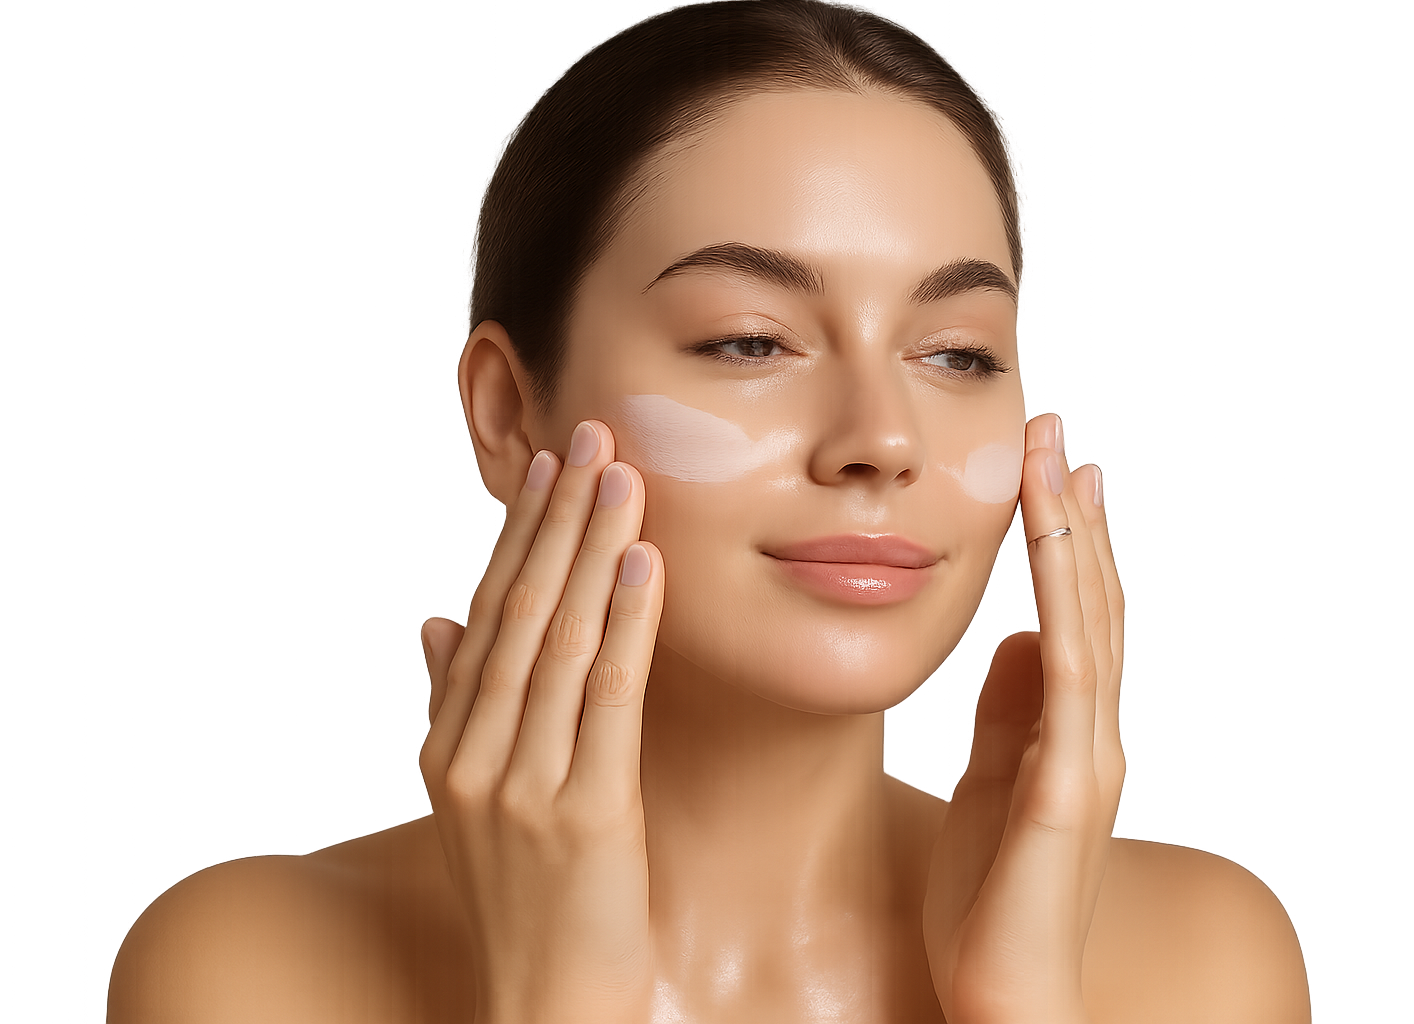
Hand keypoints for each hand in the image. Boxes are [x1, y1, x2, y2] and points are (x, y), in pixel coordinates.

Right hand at [417, 420, 664, 1023]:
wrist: (543, 1007)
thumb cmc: (523, 903)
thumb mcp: (466, 805)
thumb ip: (447, 708)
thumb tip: (429, 621)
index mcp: (447, 745)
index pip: (485, 614)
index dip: (519, 535)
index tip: (547, 466)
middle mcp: (473, 754)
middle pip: (516, 609)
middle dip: (555, 518)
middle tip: (590, 436)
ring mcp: (522, 784)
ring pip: (556, 639)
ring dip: (589, 548)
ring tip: (619, 474)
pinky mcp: (583, 814)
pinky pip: (606, 698)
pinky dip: (623, 624)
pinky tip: (641, 563)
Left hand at [923, 413, 1125, 1023]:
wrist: (1004, 989)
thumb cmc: (991, 896)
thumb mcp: (988, 781)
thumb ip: (1006, 715)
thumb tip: (1009, 644)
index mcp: (1067, 728)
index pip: (1075, 613)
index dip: (1068, 538)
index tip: (1052, 468)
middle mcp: (1091, 729)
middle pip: (1092, 598)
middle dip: (1074, 511)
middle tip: (1058, 431)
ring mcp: (1087, 752)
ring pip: (1089, 618)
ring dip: (1073, 534)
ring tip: (1056, 459)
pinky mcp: (1067, 783)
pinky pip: (1067, 673)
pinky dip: (1065, 601)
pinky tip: (1055, 546)